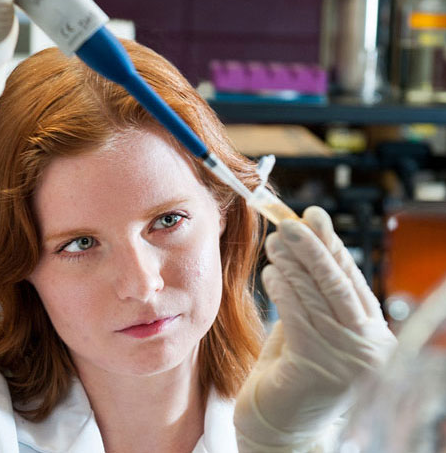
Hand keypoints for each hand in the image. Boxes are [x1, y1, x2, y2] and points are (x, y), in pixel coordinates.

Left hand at [234, 206, 396, 451]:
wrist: (277, 427)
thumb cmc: (289, 375)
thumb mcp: (307, 329)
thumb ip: (311, 298)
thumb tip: (301, 246)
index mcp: (371, 335)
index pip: (352, 281)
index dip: (332, 246)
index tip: (314, 217)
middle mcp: (369, 348)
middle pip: (339, 284)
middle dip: (314, 247)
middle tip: (291, 221)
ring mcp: (348, 361)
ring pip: (317, 296)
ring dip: (293, 264)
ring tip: (275, 242)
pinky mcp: (319, 367)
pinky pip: (299, 316)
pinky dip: (284, 289)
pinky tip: (272, 273)